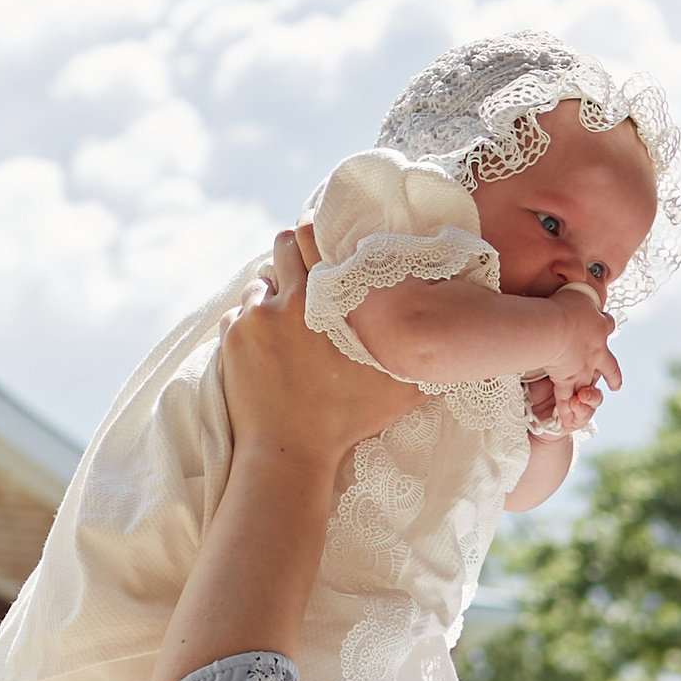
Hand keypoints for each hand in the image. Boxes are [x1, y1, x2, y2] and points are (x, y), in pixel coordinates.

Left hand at [216, 228, 427, 468]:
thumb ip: (421, 355)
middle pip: (282, 246)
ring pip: (259, 283)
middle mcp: (282, 302)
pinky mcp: (232, 340)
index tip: (325, 233)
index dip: (316, 229)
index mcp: (321, 301)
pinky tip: (267, 337)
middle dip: (294, 251)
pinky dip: (251, 318)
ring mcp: (252, 320)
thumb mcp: (396, 387)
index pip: (309, 236)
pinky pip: (239, 312)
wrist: (288, 452)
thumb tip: (449, 332)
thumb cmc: (346, 420)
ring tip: (289, 313)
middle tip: (307, 270)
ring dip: (272, 290)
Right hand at [524, 283, 618, 427]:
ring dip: (593, 396)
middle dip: (612, 373)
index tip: (606, 324)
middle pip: (609, 363)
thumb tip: (565, 257)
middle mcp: (596, 350)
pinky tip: (567, 421)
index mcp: (598, 327)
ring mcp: (583, 368)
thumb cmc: (561, 304)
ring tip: (592, 405)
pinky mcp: (569, 380)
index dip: (605, 325)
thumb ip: (568, 272)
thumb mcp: (570, 287)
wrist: (555, 327)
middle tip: (617, 384)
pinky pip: (567, 399)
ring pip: (589, 386)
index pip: (605, 324)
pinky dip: (567, 410)